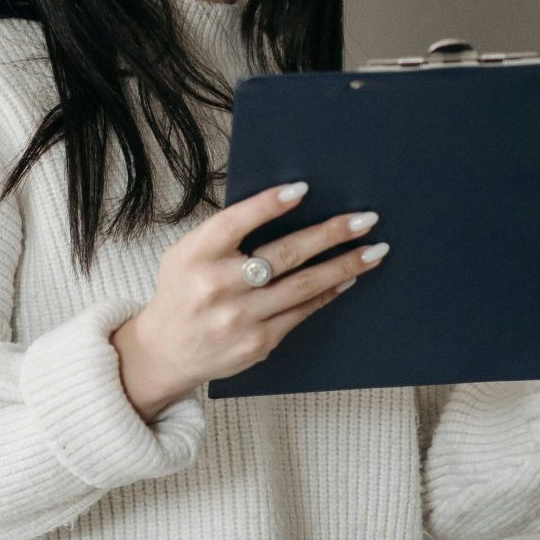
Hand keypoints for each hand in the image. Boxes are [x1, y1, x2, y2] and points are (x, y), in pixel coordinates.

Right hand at [111, 182, 386, 417]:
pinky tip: (349, 278)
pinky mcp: (258, 342)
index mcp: (195, 256)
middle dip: (329, 235)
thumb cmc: (184, 289)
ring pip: (302, 286)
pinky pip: (302, 311)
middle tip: (365, 219)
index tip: (302, 188)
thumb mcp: (187, 252)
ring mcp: (240, 319)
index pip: (234, 223)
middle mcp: (217, 287)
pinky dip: (328, 292)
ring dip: (344, 266)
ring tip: (373, 250)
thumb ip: (225, 233)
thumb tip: (286, 204)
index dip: (267, 205)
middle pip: (283, 255)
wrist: (167, 351)